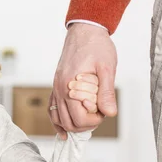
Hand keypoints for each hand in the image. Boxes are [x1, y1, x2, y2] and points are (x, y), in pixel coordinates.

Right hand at [49, 23, 117, 139]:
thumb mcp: (107, 68)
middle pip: (68, 122)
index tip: (104, 110)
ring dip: (72, 124)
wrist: (84, 31)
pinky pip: (52, 108)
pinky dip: (57, 121)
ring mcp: (55, 87)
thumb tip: (109, 113)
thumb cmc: (96, 46)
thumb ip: (106, 92)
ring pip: (58, 118)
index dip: (94, 120)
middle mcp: (59, 88)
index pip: (79, 118)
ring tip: (87, 120)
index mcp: (70, 85)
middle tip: (99, 114)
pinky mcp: (56, 86)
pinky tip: (64, 131)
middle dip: (85, 124)